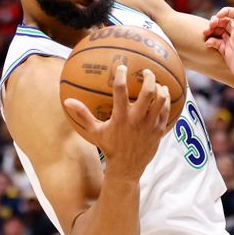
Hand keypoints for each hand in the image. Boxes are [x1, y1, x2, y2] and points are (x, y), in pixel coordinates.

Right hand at [63, 65, 170, 179]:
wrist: (126, 167)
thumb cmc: (109, 148)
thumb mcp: (95, 131)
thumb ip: (83, 115)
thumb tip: (67, 101)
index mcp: (120, 117)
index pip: (120, 90)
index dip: (121, 75)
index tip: (122, 66)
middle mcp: (137, 119)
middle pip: (148, 92)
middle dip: (149, 78)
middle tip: (147, 71)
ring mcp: (150, 124)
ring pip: (160, 100)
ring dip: (161, 88)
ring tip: (157, 83)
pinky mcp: (159, 130)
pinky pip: (166, 111)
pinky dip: (166, 101)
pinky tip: (164, 95)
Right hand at [210, 7, 233, 91]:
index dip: (226, 11)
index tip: (218, 16)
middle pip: (223, 21)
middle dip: (215, 20)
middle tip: (211, 25)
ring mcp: (231, 44)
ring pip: (217, 31)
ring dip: (210, 29)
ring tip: (205, 33)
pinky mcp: (226, 53)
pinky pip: (215, 43)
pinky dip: (210, 41)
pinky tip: (208, 45)